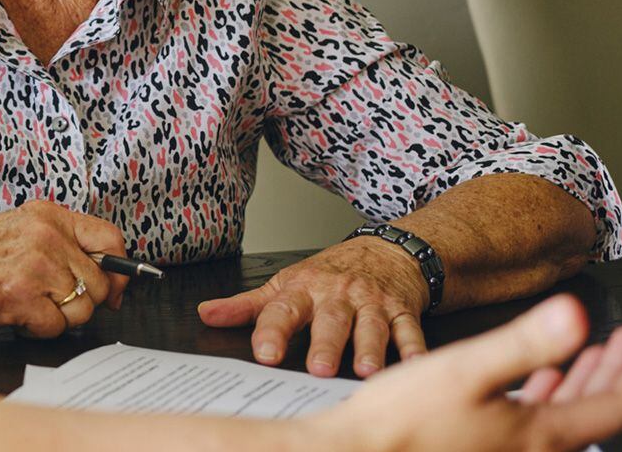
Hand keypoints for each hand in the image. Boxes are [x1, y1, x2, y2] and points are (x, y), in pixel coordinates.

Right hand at [0, 200, 129, 336]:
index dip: (119, 268)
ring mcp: (36, 267)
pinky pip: (57, 328)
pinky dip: (39, 329)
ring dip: (59, 317)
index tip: (115, 286)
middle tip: (52, 299)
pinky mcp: (22, 298)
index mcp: (50, 216)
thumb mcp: (24, 230)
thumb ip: (65, 245)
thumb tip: (112, 279)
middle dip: (82, 301)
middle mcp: (47, 237)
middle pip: (100, 283)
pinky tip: (17, 314)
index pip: (110, 238)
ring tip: (30, 303)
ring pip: (83, 309)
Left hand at [198, 235, 429, 376]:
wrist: (386, 251)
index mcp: (304, 290)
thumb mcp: (285, 284)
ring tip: (365, 371)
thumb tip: (206, 314)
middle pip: (331, 320)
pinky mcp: (403, 311)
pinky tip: (415, 364)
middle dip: (325, 344)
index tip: (265, 353)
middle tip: (317, 368)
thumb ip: (248, 305)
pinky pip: (410, 329)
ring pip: (372, 326)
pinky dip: (415, 347)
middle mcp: (338, 296)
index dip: (272, 331)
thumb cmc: (329, 275)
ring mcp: (372, 303)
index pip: (283, 310)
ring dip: (370, 348)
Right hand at [304, 295, 621, 451]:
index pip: (619, 404)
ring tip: (599, 352)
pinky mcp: (490, 449)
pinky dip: (554, 394)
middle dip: (621, 369)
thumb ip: (523, 342)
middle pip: (602, 411)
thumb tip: (572, 314)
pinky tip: (542, 380)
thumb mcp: (464, 369)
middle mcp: (535, 451)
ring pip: (572, 416)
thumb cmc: (400, 425)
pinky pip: (543, 422)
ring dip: (589, 379)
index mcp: (540, 435)